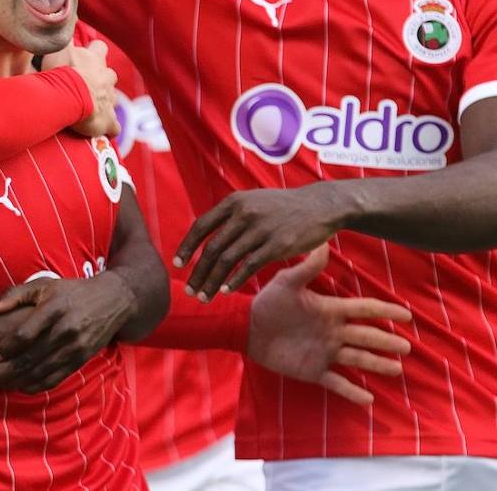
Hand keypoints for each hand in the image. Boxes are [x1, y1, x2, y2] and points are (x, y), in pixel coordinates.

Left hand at [0, 272, 136, 393]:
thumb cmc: (71, 291)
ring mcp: (76, 347)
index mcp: (54, 309)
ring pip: (41, 372)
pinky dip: (36, 386)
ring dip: (17, 381)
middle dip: (5, 370)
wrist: (113, 301)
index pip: (26, 334)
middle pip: (31, 358)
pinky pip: (56, 378)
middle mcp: (66, 330)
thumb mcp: (44, 285)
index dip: (8, 347)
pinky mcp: (82, 360)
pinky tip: (20, 386)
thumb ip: (14, 295)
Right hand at [42, 39, 118, 137]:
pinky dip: (109, 129)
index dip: (93, 51)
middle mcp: (106, 76)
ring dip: (104, 102)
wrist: (69, 97)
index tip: (86, 56)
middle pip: (110, 73)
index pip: (98, 48)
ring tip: (90, 110)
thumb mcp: (58, 49)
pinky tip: (102, 132)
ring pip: (112, 98)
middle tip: (86, 85)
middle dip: (102, 79)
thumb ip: (60, 37)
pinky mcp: (109, 120)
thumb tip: (64, 17)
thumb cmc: (61, 73)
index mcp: (93, 60)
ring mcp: (109, 98)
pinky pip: (113, 127)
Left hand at [174, 183, 352, 298]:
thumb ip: (230, 215)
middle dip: (197, 272)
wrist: (320, 205)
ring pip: (227, 260)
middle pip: (212, 248)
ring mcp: (260, 229)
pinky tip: (225, 291)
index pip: (201, 226)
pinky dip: (234, 280)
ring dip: (212, 281)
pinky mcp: (277, 245)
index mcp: (234, 202)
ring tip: (204, 296)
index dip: (187, 247)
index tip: (177, 264)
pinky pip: (249, 266)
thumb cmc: (283, 206)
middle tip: (188, 290)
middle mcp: (244, 214)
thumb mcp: (252, 200)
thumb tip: (206, 235)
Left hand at [248, 246, 411, 405]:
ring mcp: (325, 352)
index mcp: (330, 310)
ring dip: (377, 364)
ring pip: (358, 359)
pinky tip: (368, 400)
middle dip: (387, 342)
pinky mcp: (313, 370)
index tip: (407, 315)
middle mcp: (333, 332)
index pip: (364, 310)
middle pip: (367, 337)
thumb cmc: (268, 302)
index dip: (385, 311)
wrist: (246, 327)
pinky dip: (352, 392)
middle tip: (408, 347)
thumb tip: (324, 242)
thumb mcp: (287, 282)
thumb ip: (307, 267)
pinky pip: (337, 382)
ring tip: (397, 369)